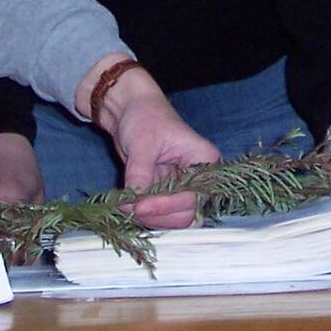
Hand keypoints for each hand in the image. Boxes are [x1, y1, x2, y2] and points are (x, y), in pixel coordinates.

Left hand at [76, 57, 218, 228]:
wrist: (130, 111)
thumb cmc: (144, 117)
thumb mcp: (143, 144)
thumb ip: (140, 173)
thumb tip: (134, 202)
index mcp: (204, 161)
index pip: (192, 197)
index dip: (166, 206)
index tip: (139, 206)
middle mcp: (198, 178)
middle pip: (186, 214)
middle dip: (158, 216)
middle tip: (131, 208)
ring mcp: (182, 187)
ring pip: (172, 219)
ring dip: (149, 218)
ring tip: (125, 204)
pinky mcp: (166, 193)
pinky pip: (159, 213)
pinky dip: (143, 214)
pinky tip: (127, 203)